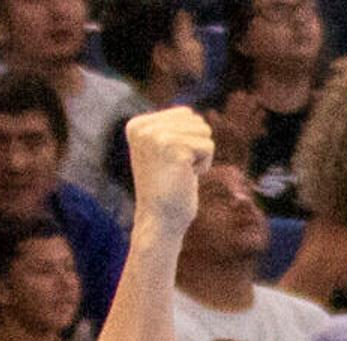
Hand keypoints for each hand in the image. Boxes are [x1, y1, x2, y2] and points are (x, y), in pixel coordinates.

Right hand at [124, 107, 215, 230]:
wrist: (160, 221)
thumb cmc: (168, 189)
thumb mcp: (165, 152)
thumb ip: (173, 129)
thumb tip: (191, 114)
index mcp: (137, 125)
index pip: (186, 113)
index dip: (188, 140)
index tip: (171, 162)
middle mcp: (143, 127)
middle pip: (196, 120)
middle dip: (196, 147)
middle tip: (177, 170)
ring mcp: (156, 136)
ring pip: (204, 131)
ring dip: (200, 155)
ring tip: (181, 173)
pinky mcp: (173, 148)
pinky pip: (208, 146)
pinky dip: (204, 165)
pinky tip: (186, 178)